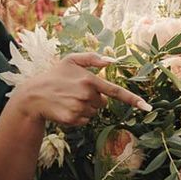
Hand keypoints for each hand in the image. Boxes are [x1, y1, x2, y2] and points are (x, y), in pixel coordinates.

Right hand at [22, 53, 151, 126]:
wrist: (33, 95)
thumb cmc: (55, 75)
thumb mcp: (71, 60)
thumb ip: (93, 58)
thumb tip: (113, 61)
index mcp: (90, 80)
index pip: (116, 91)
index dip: (133, 99)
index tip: (147, 106)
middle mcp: (86, 95)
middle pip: (102, 103)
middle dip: (93, 99)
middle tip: (76, 92)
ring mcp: (79, 108)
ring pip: (94, 113)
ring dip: (85, 108)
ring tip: (69, 100)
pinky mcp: (73, 119)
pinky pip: (85, 121)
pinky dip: (78, 117)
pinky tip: (65, 108)